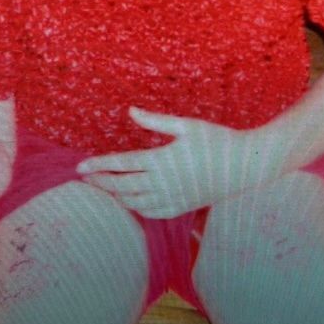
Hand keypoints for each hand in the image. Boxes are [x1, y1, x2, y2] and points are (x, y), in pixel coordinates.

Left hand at [77, 108, 274, 218]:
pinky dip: (136, 209)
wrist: (243, 167)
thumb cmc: (216, 140)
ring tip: (101, 188)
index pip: (122, 164)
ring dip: (115, 196)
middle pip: (123, 186)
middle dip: (101, 182)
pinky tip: (129, 202)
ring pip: (134, 203)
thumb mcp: (186, 125)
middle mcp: (164, 183)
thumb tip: (130, 110)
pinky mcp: (181, 207)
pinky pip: (152, 213)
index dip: (99, 165)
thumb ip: (156, 121)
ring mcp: (173, 198)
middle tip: (83, 178)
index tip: (80, 166)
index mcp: (162, 160)